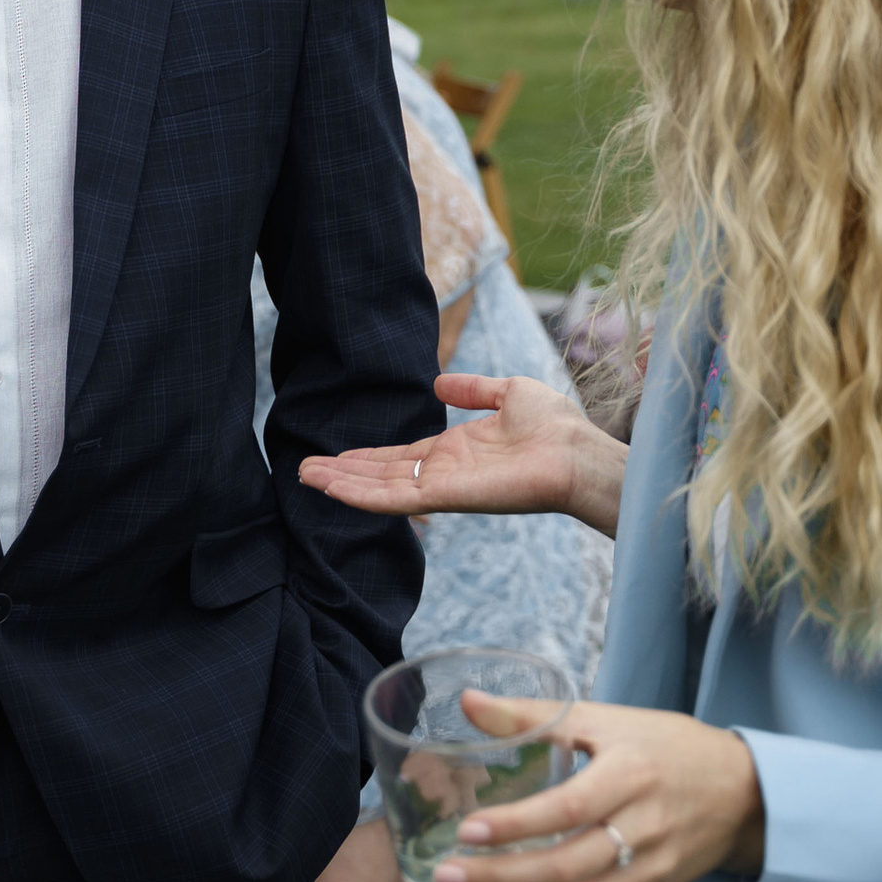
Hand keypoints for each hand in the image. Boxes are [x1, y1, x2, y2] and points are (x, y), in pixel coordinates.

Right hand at [299, 372, 626, 538]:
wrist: (576, 452)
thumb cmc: (555, 426)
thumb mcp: (508, 393)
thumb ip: (472, 389)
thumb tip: (439, 382)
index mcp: (455, 451)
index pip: (400, 458)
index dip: (366, 457)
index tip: (335, 455)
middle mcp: (444, 473)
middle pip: (382, 475)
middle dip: (344, 472)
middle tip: (305, 469)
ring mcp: (443, 487)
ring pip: (381, 489)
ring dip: (343, 483)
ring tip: (306, 476)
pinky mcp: (447, 497)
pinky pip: (396, 499)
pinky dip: (363, 495)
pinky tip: (334, 489)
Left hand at [432, 695, 763, 881]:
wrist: (744, 792)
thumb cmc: (664, 746)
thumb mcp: (604, 719)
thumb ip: (532, 716)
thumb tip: (466, 702)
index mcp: (630, 774)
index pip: (567, 808)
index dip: (516, 825)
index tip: (466, 831)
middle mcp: (643, 828)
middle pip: (566, 868)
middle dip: (501, 880)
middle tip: (445, 880)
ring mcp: (650, 868)